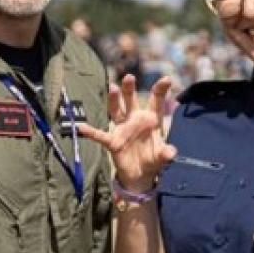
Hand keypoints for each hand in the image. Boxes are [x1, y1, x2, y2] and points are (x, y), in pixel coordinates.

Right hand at [77, 75, 175, 190]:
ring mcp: (123, 129)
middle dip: (130, 89)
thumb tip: (171, 152)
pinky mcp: (113, 141)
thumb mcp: (162, 158)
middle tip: (129, 77)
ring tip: (112, 88)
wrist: (140, 175)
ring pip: (116, 111)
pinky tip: (82, 127)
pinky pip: (100, 136)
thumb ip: (166, 154)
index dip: (160, 90)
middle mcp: (135, 120)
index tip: (166, 79)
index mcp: (151, 120)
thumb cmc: (153, 160)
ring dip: (114, 100)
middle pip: (132, 101)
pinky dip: (91, 133)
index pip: (156, 102)